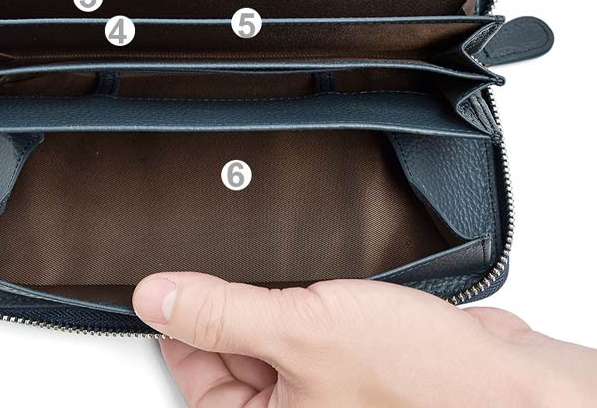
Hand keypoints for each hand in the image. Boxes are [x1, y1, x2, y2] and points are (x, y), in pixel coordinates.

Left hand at [133, 273, 596, 406]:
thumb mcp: (300, 333)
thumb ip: (220, 314)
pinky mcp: (344, 356)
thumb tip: (154, 297)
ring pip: (268, 326)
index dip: (179, 319)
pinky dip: (305, 295)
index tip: (174, 278)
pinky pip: (304, 319)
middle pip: (227, 346)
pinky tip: (319, 279)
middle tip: (253, 273)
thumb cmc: (421, 381)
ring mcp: (319, 382)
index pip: (192, 370)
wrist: (503, 377)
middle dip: (234, 302)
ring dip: (273, 294)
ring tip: (296, 277)